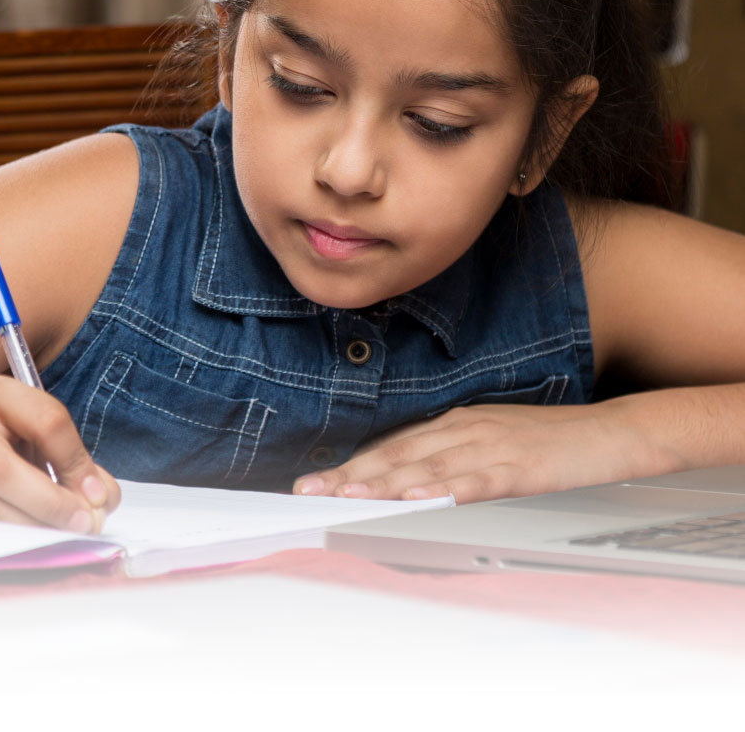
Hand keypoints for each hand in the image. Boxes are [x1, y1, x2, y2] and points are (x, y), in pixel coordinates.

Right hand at [0, 375, 120, 530]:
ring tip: (56, 533)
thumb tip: (103, 499)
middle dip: (47, 502)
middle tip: (80, 523)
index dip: (75, 462)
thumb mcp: (37, 437)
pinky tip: (22, 536)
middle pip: (2, 468)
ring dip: (26, 525)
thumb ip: (75, 463)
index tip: (97, 495)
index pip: (46, 421)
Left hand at [293, 402, 650, 504]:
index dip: (352, 465)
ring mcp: (492, 445)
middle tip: (310, 491)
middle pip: (398, 454)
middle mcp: (466, 429)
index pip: (393, 446)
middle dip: (351, 475)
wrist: (613, 432)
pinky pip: (476, 480)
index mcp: (457, 423)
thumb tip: (410, 481)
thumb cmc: (553, 440)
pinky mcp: (520, 466)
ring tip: (347, 495)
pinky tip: (420, 499)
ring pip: (427, 467)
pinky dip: (445, 489)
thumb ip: (452, 457)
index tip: (315, 481)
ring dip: (383, 483)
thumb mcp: (493, 441)